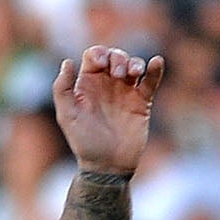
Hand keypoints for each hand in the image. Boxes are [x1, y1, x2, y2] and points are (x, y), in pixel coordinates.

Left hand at [52, 46, 164, 175]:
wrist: (108, 165)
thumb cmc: (84, 142)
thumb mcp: (67, 115)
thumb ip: (62, 89)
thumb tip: (67, 61)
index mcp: (87, 84)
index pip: (94, 56)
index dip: (99, 54)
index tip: (101, 65)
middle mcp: (107, 84)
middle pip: (115, 57)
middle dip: (118, 58)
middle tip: (117, 75)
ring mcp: (126, 92)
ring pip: (133, 66)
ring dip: (134, 63)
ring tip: (134, 74)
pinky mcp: (142, 103)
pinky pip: (151, 82)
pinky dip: (155, 70)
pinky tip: (157, 62)